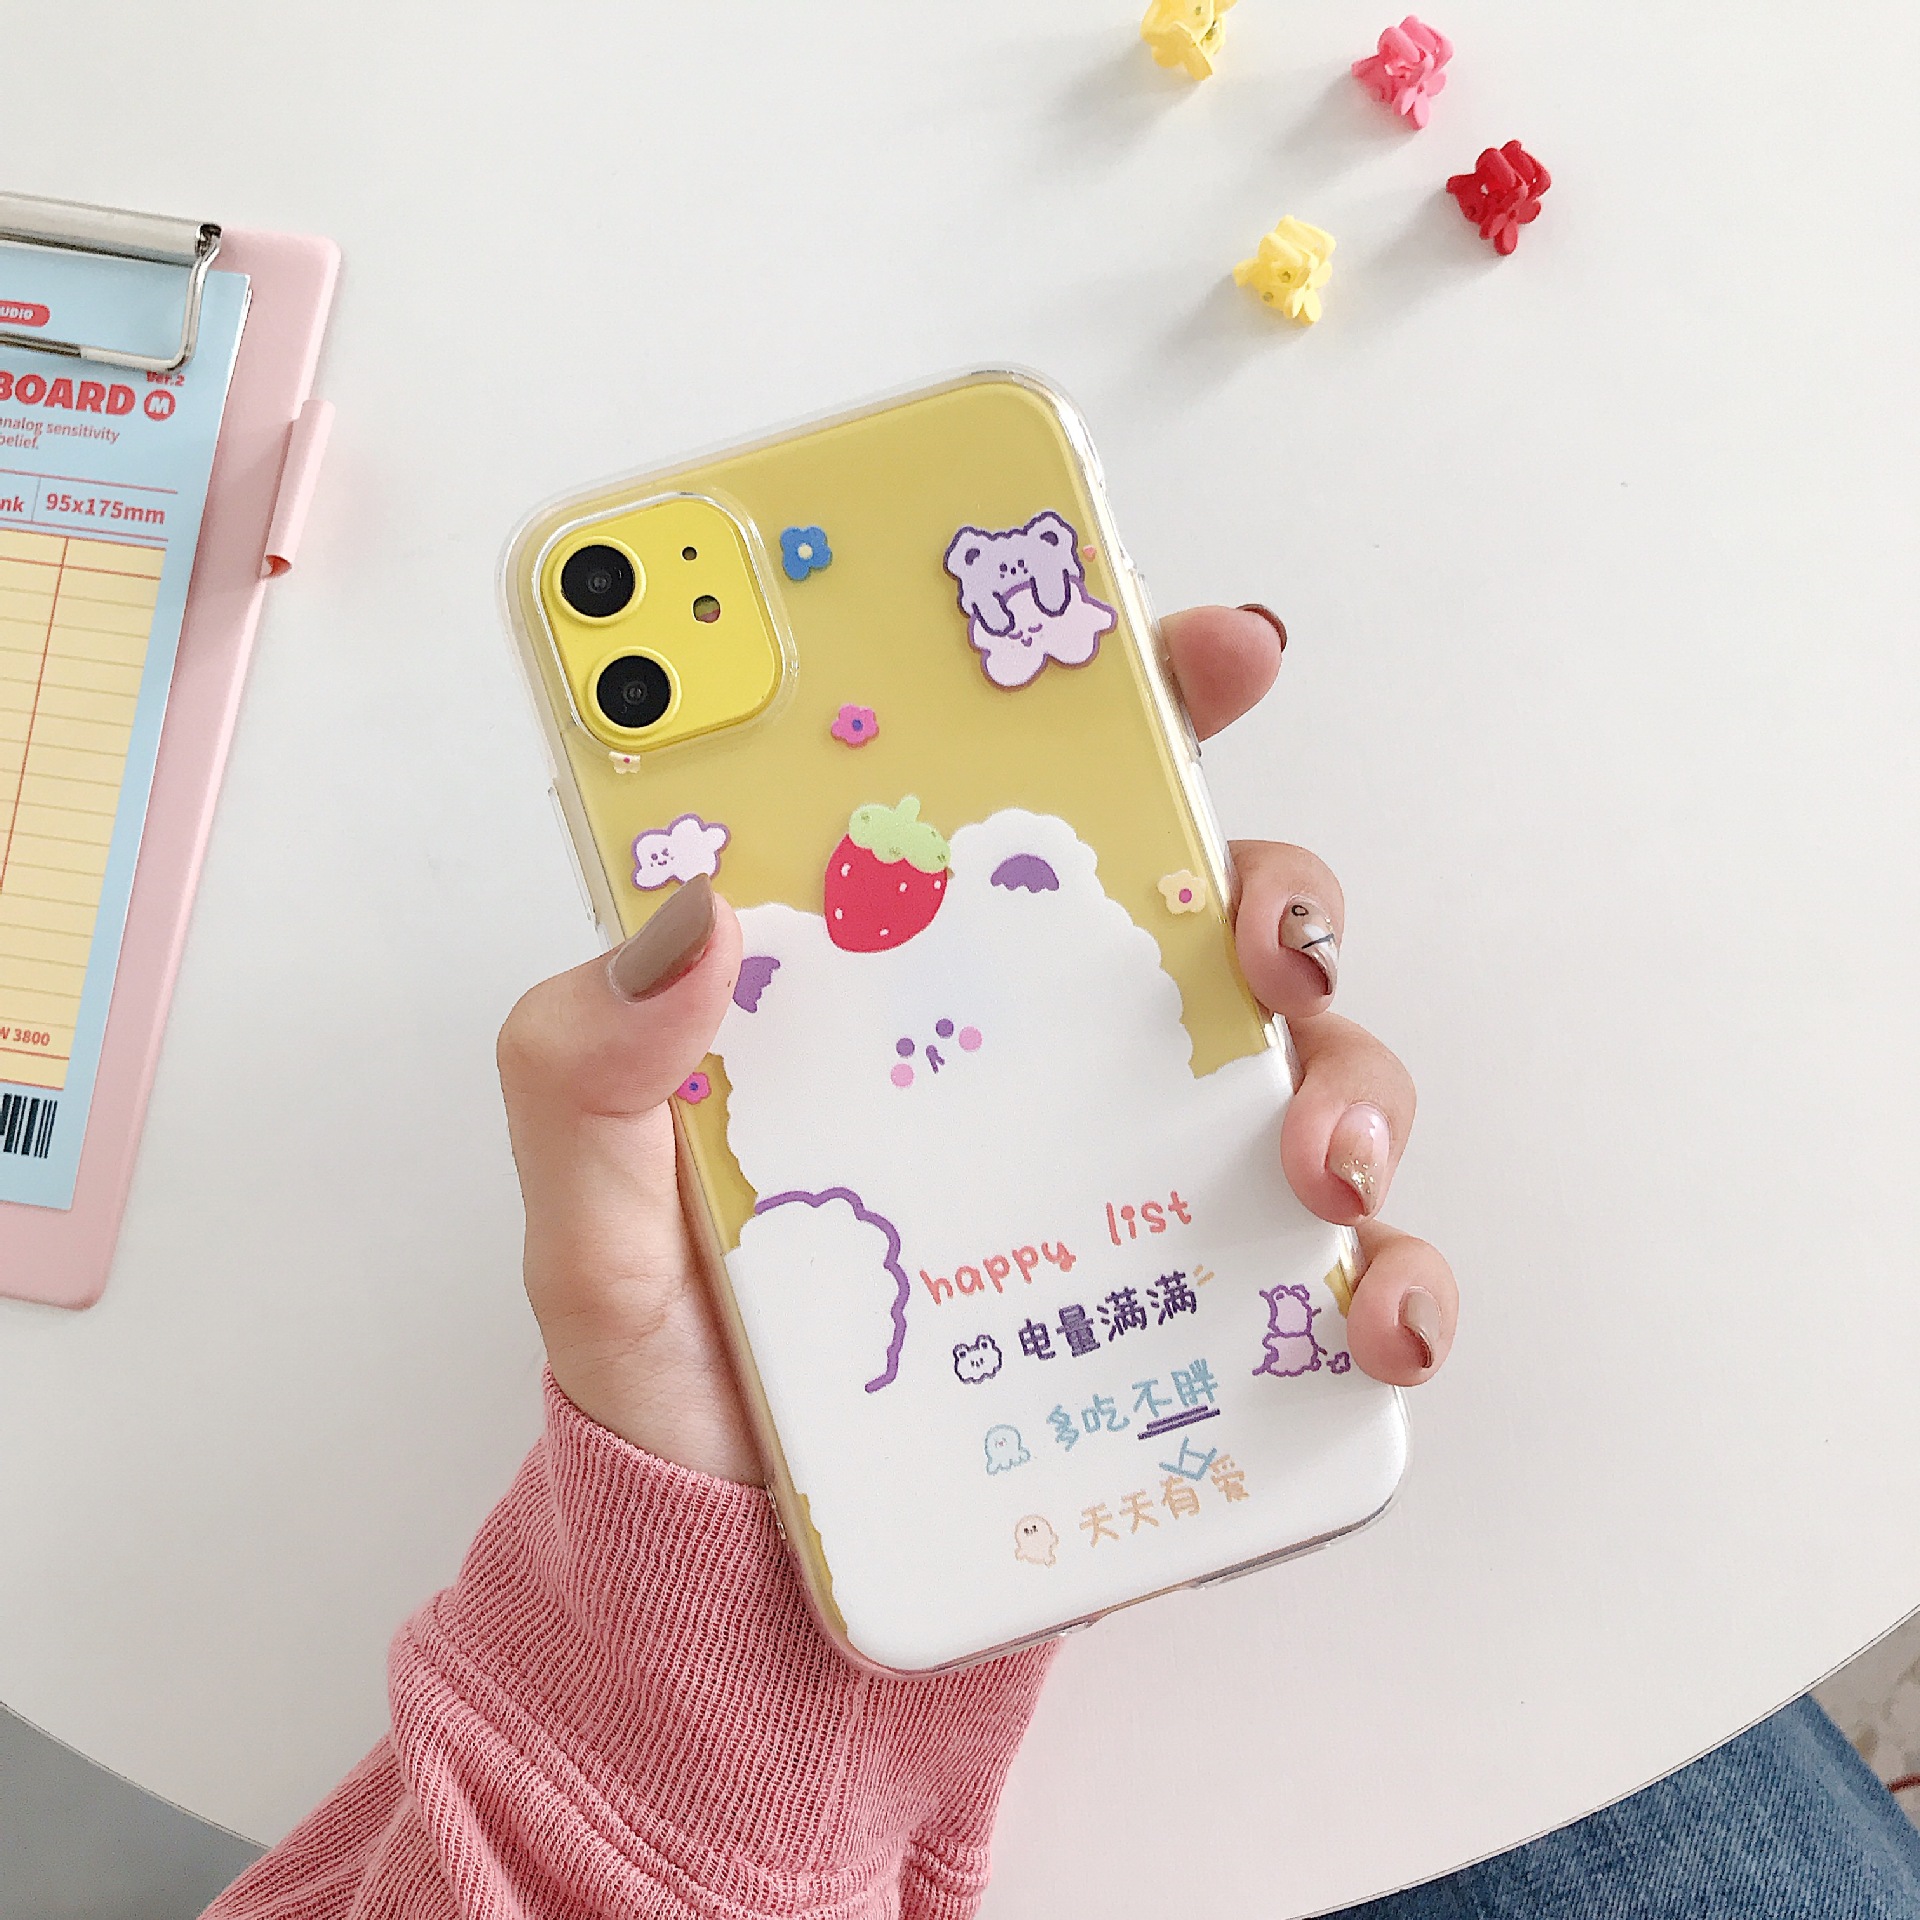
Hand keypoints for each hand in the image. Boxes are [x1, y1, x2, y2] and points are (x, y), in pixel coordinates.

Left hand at [496, 605, 1457, 1482]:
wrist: (748, 1589)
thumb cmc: (678, 1381)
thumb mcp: (590, 1222)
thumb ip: (586, 1074)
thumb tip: (686, 918)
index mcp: (917, 993)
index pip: (1035, 804)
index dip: (1136, 699)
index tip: (1210, 652)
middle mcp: (1051, 1064)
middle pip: (1218, 918)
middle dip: (1284, 902)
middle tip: (1270, 951)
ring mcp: (1143, 1186)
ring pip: (1314, 1071)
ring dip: (1361, 1086)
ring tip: (1323, 1170)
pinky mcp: (1204, 1321)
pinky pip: (1346, 1276)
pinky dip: (1395, 1283)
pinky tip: (1376, 1321)